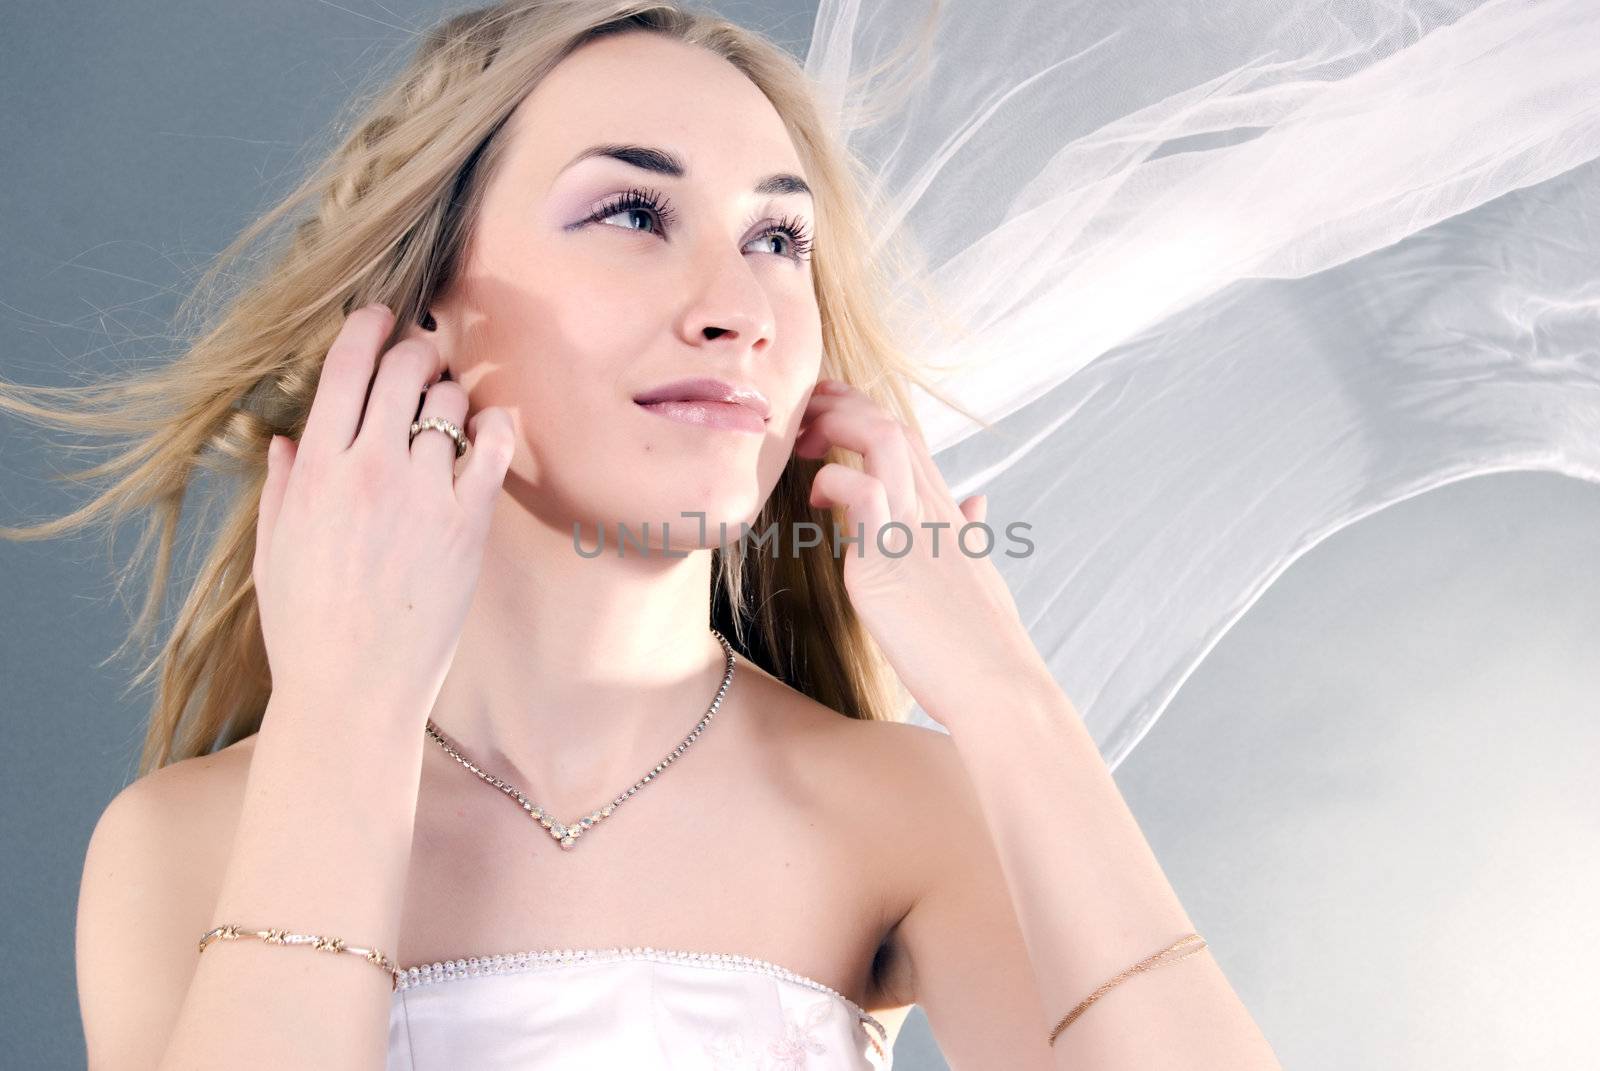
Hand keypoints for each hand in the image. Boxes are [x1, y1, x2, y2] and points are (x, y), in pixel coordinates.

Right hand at [253, 303, 513, 718]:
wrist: (353, 688)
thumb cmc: (306, 626)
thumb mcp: (273, 550)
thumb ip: (283, 487)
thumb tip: (289, 439)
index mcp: (315, 470)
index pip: (345, 368)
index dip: (366, 327)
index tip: (379, 316)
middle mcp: (369, 469)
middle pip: (403, 370)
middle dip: (415, 351)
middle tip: (422, 358)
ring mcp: (422, 493)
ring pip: (448, 402)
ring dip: (450, 394)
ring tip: (446, 411)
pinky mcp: (466, 522)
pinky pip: (491, 448)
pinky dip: (495, 425)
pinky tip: (492, 427)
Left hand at [794, 378, 1051, 728]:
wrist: (999, 686)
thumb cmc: (984, 640)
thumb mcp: (980, 572)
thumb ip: (970, 531)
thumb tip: (978, 501)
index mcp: (949, 512)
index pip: (906, 436)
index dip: (862, 412)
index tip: (825, 415)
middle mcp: (934, 509)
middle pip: (890, 423)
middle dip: (839, 405)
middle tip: (800, 421)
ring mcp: (913, 530)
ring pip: (882, 438)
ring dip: (835, 425)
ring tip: (802, 445)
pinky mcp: (887, 561)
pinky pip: (862, 491)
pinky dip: (833, 479)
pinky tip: (816, 501)